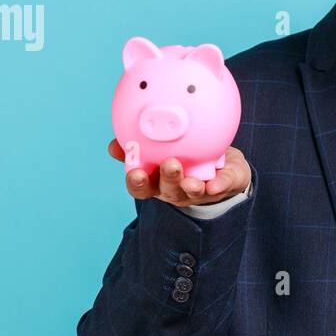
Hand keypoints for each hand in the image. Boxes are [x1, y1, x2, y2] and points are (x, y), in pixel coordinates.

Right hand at [107, 140, 251, 207]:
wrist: (220, 162)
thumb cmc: (182, 152)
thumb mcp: (159, 146)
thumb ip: (138, 143)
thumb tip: (114, 144)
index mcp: (156, 180)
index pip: (141, 186)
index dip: (137, 182)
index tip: (135, 172)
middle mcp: (175, 189)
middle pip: (167, 190)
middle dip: (167, 179)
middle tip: (170, 164)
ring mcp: (197, 191)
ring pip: (191, 191)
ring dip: (190, 185)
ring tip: (191, 179)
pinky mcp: (221, 186)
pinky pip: (222, 185)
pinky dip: (219, 185)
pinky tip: (216, 184)